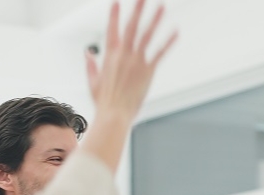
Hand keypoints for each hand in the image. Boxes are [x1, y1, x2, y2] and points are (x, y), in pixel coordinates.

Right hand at [86, 0, 176, 122]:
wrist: (114, 114)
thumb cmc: (104, 101)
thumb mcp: (93, 81)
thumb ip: (91, 65)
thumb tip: (88, 54)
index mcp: (110, 55)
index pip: (112, 29)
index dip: (114, 14)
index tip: (117, 2)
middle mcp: (124, 55)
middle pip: (131, 26)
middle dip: (137, 9)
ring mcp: (137, 61)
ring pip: (147, 35)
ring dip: (155, 19)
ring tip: (161, 6)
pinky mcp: (148, 71)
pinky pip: (160, 53)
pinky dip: (168, 42)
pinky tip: (175, 32)